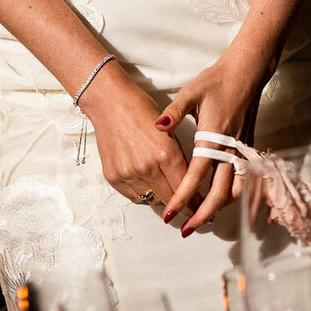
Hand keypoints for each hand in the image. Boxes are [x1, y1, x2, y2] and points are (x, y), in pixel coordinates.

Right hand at [82, 65, 189, 213]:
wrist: (109, 102)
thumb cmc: (141, 109)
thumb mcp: (169, 131)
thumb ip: (178, 158)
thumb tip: (188, 182)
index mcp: (165, 153)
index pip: (185, 187)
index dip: (195, 200)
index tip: (201, 207)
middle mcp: (146, 167)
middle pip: (169, 198)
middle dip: (180, 204)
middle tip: (188, 207)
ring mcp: (128, 174)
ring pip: (152, 200)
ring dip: (162, 198)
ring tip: (167, 192)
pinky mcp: (113, 178)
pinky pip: (135, 197)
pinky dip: (144, 195)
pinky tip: (149, 186)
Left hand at [157, 53, 266, 235]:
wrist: (247, 71)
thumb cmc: (216, 80)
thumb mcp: (191, 91)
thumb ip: (174, 111)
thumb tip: (157, 126)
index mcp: (213, 135)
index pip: (196, 175)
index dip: (183, 196)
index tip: (170, 214)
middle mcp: (229, 147)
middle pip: (219, 192)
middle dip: (201, 214)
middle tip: (186, 230)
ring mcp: (241, 149)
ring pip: (235, 189)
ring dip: (219, 207)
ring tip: (201, 218)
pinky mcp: (248, 148)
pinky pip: (242, 180)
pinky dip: (231, 194)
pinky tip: (219, 200)